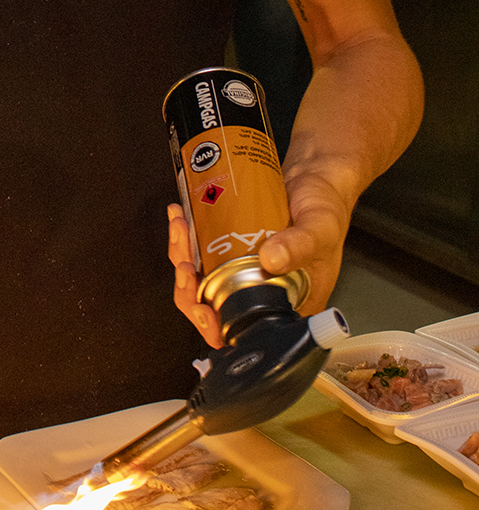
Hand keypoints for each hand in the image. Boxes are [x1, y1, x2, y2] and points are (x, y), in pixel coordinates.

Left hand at [168, 176, 349, 346]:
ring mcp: (241, 269)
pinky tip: (182, 216)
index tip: (201, 308)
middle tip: (185, 265)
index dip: (215, 327)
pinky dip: (186, 237)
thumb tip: (271, 260)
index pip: (244, 332)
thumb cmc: (328, 209)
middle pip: (212, 306)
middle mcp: (260, 292)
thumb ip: (301, 245)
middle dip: (188, 289)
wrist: (317, 177)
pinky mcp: (230, 246)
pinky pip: (201, 250)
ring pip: (200, 277)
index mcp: (286, 306)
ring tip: (181, 228)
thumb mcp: (320, 229)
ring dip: (183, 256)